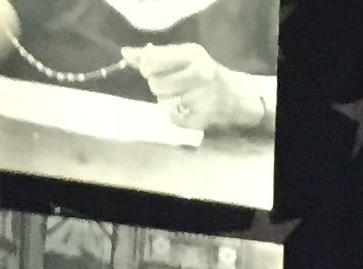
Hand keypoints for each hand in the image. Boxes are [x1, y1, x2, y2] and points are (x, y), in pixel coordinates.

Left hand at [124, 44, 272, 132]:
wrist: (236, 97)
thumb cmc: (204, 72)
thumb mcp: (183, 56)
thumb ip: (154, 55)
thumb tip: (125, 54)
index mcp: (192, 55)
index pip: (152, 61)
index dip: (146, 67)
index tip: (152, 70)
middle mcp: (199, 75)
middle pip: (156, 85)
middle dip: (158, 86)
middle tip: (170, 85)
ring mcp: (202, 99)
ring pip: (163, 103)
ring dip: (166, 101)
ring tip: (179, 97)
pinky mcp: (203, 119)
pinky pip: (173, 119)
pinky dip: (175, 116)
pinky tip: (185, 110)